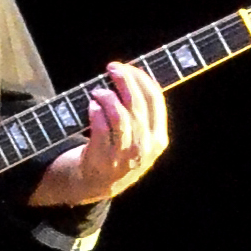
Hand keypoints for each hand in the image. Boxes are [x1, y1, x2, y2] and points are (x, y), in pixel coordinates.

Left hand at [31, 60, 168, 208]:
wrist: (98, 184)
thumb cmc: (118, 152)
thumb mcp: (141, 138)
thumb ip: (141, 114)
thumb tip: (134, 77)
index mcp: (158, 139)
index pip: (155, 100)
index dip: (141, 79)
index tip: (128, 67)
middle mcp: (144, 147)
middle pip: (137, 105)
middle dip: (125, 81)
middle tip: (112, 68)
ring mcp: (124, 155)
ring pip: (120, 116)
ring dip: (107, 97)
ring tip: (97, 91)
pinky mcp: (103, 158)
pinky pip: (101, 128)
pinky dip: (96, 113)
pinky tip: (91, 106)